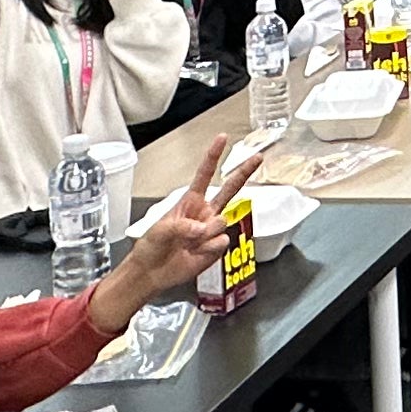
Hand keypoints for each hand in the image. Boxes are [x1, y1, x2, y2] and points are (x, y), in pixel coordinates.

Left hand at [92, 138, 262, 327]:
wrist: (153, 272)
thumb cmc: (152, 247)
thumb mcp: (161, 229)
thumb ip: (183, 226)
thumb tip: (202, 229)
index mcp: (190, 201)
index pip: (204, 174)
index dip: (213, 156)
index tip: (222, 138)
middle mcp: (205, 212)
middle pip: (229, 189)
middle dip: (244, 172)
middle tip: (258, 157)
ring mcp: (212, 230)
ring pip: (222, 222)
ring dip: (204, 234)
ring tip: (188, 244)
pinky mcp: (217, 247)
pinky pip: (221, 242)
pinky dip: (207, 249)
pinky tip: (195, 253)